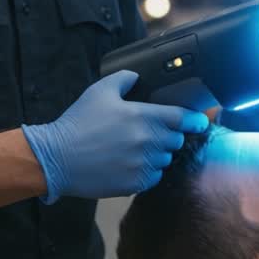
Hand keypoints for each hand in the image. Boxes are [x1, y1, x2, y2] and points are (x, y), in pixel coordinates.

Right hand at [22, 70, 209, 202]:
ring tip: (137, 149)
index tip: (201, 121)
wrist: (57, 158)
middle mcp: (149, 142)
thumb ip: (124, 78)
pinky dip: (147, 171)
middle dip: (169, 135)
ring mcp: (143, 165)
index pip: (184, 118)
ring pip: (165, 160)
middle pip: (176, 140)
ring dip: (158, 154)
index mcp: (145, 117)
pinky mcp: (135, 183)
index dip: (196, 119)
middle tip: (151, 132)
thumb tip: (137, 75)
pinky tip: (131, 164)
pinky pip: (153, 177)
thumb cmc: (78, 123)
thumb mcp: (100, 91)